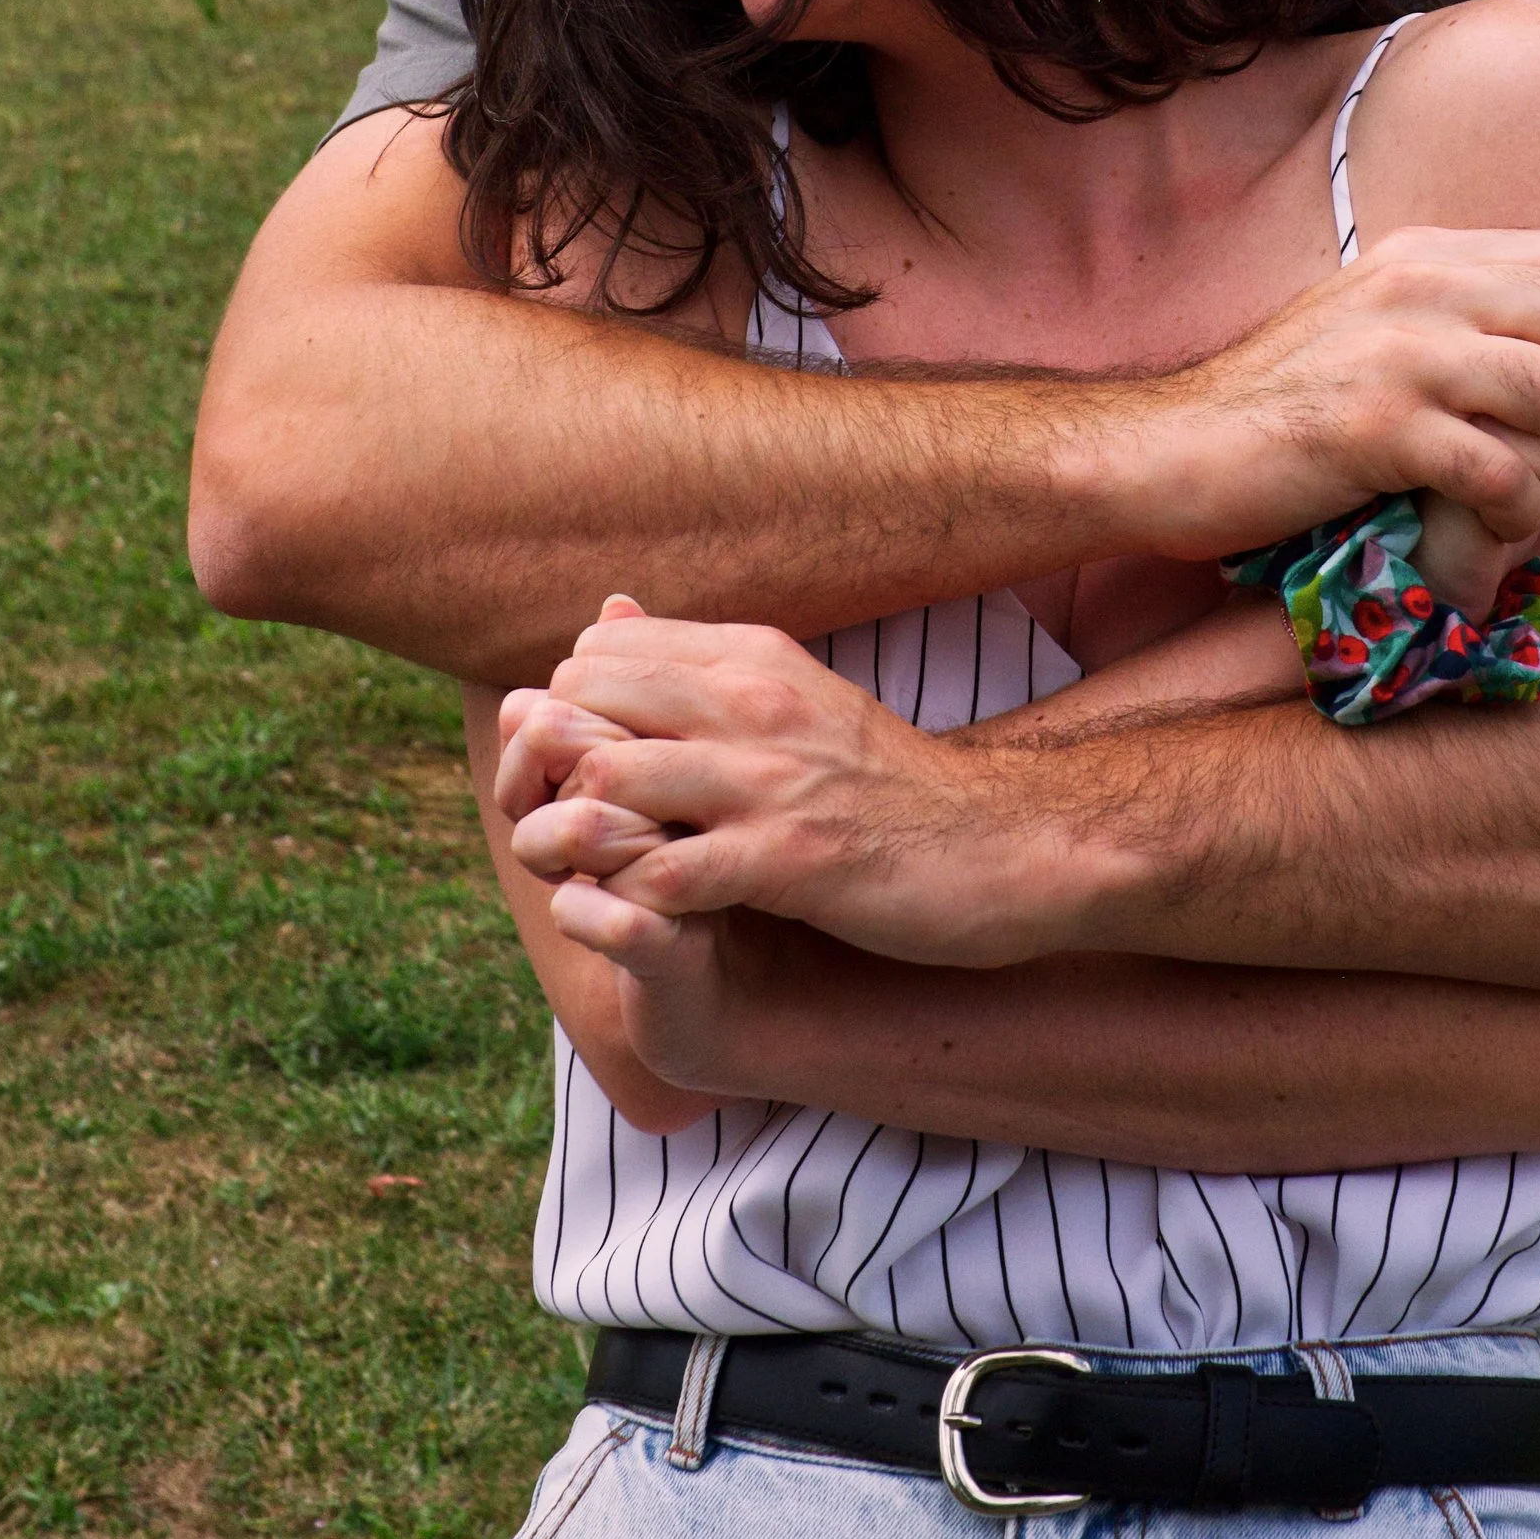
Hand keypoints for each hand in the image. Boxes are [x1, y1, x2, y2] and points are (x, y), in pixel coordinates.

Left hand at [499, 599, 1040, 966]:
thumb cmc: (879, 783)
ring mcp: (769, 778)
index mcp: (750, 655)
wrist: (993, 843)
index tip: (568, 769)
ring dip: (572, 838)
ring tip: (577, 876)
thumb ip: (702, 665)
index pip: (596, 650)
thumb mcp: (793, 695)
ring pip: (607, 782)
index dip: (563, 710)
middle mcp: (752, 701)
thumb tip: (604, 618)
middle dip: (546, 771)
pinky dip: (625, 902)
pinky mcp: (787, 858)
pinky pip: (663, 876)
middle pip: (583, 703)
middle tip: (551, 827)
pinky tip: (631, 919)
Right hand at [1123, 228, 1539, 565]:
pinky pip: (1503, 470)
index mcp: (1425, 254)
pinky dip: (1523, 513)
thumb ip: (1525, 349)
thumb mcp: (1404, 351)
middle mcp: (1420, 284)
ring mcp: (1399, 353)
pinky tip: (1500, 531)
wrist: (1172, 451)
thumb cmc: (1290, 409)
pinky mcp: (1377, 429)